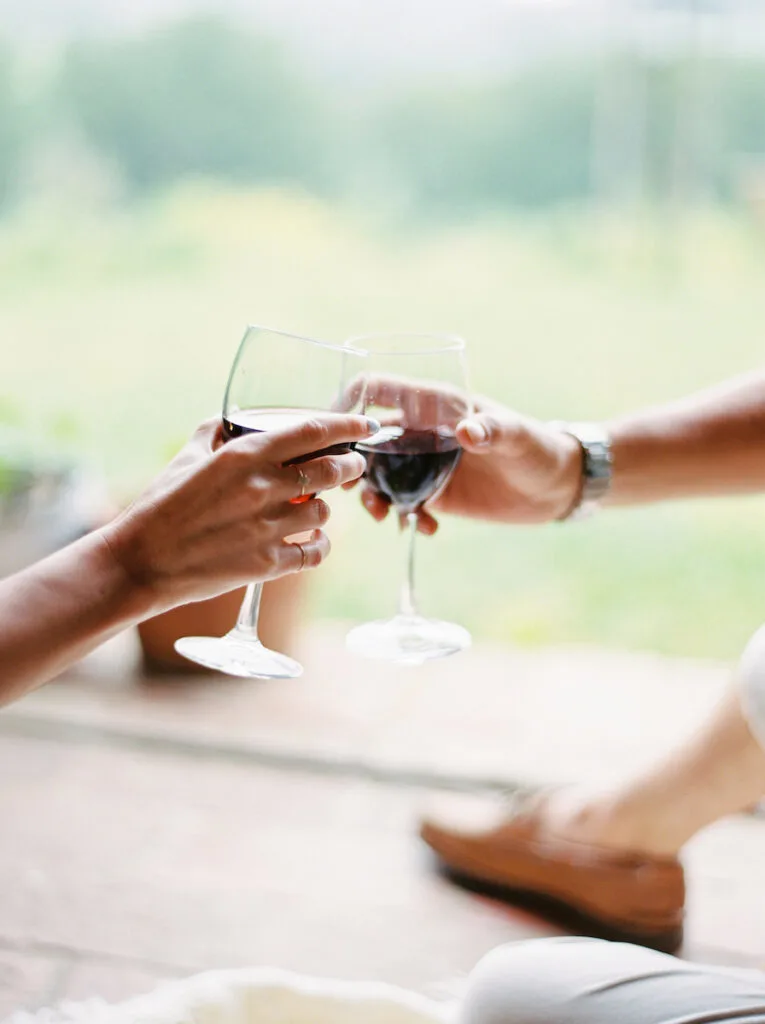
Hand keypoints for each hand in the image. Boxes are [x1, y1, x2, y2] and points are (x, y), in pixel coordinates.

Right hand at [101, 413, 374, 609]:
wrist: (141, 562)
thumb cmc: (160, 507)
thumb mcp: (186, 458)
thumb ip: (216, 433)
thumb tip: (233, 421)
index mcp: (243, 456)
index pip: (313, 431)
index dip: (348, 425)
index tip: (366, 423)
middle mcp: (262, 489)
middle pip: (333, 470)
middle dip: (351, 465)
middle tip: (352, 465)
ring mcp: (268, 529)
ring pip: (326, 513)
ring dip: (325, 508)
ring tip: (313, 508)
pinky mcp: (268, 564)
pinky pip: (316, 552)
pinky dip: (319, 546)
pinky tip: (310, 541)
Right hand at [359, 396, 581, 533]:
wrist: (557, 486)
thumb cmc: (539, 448)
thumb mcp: (518, 438)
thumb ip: (493, 431)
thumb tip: (466, 430)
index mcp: (434, 404)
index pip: (376, 389)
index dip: (348, 402)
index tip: (334, 430)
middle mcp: (421, 431)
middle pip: (366, 437)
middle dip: (350, 461)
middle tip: (347, 488)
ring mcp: (424, 463)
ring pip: (377, 474)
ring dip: (371, 495)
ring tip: (384, 517)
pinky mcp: (433, 492)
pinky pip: (401, 503)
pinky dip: (403, 517)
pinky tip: (427, 529)